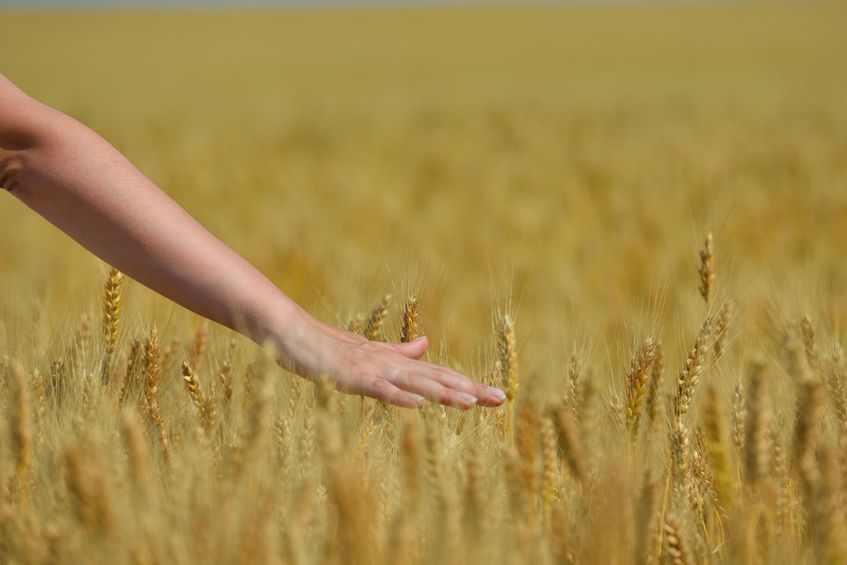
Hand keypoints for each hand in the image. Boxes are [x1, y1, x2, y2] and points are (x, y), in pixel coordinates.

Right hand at [271, 305, 506, 408]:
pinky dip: (400, 395)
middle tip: (501, 399)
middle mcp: (390, 363)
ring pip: (415, 381)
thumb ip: (399, 352)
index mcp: (395, 361)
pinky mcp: (352, 375)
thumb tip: (428, 345)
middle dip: (469, 389)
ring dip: (443, 392)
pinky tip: (420, 404)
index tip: (496, 396)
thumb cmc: (327, 345)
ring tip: (471, 403)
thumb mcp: (369, 352)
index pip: (439, 374)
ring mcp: (372, 368)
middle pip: (436, 377)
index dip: (468, 384)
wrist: (291, 332)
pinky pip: (379, 388)